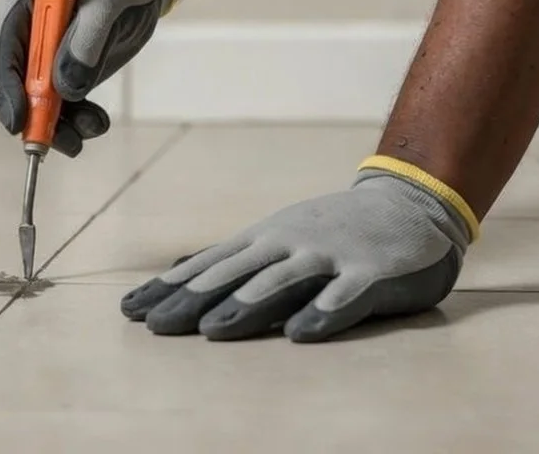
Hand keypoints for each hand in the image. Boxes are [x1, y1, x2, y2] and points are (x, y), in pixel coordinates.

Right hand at [0, 0, 179, 155]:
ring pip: (34, 101)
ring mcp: (40, 54)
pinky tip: (95, 124)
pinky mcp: (61, 71)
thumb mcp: (109, 0)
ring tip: (84, 137)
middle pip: (10, 83)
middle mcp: (21, 31)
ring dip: (55, 125)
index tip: (19, 121)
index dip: (4, 89)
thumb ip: (87, 40)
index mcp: (17, 2)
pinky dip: (74, 121)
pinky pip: (58, 106)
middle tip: (48, 145)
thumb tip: (66, 88)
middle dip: (29, 116)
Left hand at [120, 160, 478, 341]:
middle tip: (155, 326)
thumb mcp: (275, 237)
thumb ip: (232, 259)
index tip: (129, 310)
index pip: (206, 266)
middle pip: (233, 275)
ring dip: (246, 306)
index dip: (168, 288)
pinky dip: (323, 312)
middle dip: (192, 301)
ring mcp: (328, 255)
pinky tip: (302, 333)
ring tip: (213, 331)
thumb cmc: (330, 230)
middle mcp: (287, 243)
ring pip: (280, 282)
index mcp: (261, 240)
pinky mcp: (370, 272)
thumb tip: (175, 272)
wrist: (408, 204)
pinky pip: (345, 295)